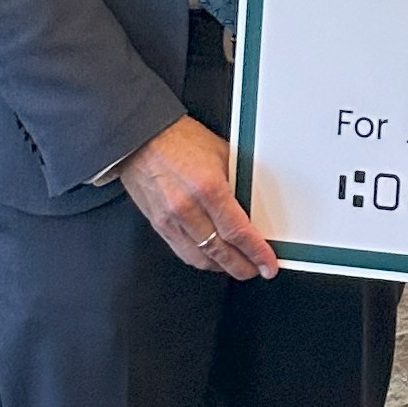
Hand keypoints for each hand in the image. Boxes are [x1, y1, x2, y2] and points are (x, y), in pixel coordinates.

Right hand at [119, 114, 278, 279]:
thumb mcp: (222, 153)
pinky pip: (182, 252)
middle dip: (243, 267)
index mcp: (208, 188)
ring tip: (237, 265)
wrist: (140, 137)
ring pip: (201, 258)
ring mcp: (170, 219)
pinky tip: (212, 258)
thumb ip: (238, 182)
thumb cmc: (179, 139)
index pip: (238, 232)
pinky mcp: (158, 224)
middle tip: (256, 269)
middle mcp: (187, 207)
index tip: (268, 264)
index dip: (256, 253)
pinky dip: (201, 259)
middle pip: (221, 252)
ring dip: (222, 267)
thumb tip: (255, 205)